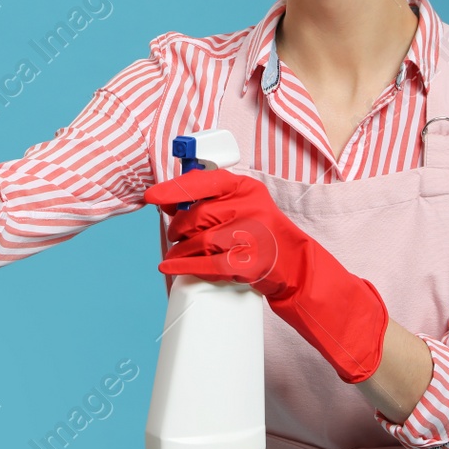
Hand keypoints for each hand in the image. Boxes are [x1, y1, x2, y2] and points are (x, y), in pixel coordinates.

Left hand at [143, 168, 389, 383]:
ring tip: (176, 254)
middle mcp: (250, 207)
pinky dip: (183, 266)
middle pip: (197, 215)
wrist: (296, 263)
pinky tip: (170, 267)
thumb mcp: (244, 204)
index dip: (173, 189)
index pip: (203, 181)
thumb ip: (212, 199)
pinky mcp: (249, 263)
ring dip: (180, 250)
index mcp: (245, 187)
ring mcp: (251, 235)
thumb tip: (168, 201)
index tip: (152, 196)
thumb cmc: (261, 232)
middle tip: (175, 235)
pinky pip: (207, 264)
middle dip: (178, 227)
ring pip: (200, 240)